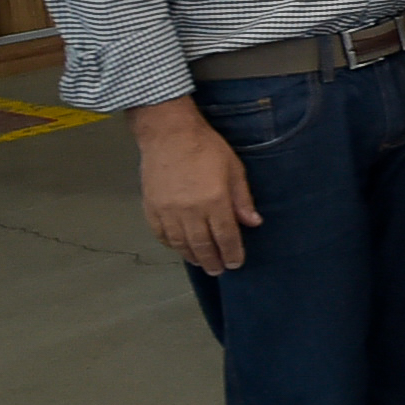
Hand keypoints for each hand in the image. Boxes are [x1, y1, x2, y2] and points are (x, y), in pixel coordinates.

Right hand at [133, 102, 258, 272]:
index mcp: (214, 201)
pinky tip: (179, 248)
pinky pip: (161, 234)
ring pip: (180, 243)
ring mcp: (168, 211)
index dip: (232, 253)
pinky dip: (171, 245)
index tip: (236, 263)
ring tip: (201, 263)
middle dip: (212, 261)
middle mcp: (190, 210)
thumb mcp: (234, 169)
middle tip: (218, 270)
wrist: (169, 134)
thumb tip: (253, 223)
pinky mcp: (151, 207)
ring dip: (192, 256)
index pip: (226, 236)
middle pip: (202, 245)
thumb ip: (242, 199)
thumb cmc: (206, 147)